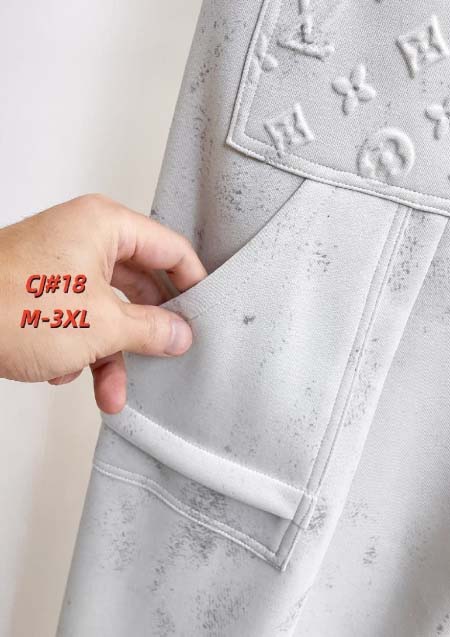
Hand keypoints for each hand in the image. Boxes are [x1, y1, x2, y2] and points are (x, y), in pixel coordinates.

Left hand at [0, 194, 206, 412]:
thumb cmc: (11, 307)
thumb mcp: (100, 325)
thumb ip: (151, 329)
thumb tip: (180, 334)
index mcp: (104, 226)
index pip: (169, 248)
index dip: (193, 283)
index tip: (205, 314)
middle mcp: (84, 239)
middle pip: (139, 284)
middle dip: (146, 331)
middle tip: (165, 355)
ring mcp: (60, 267)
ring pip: (107, 311)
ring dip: (111, 354)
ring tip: (112, 391)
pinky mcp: (40, 292)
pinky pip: (78, 319)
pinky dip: (79, 351)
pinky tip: (63, 373)